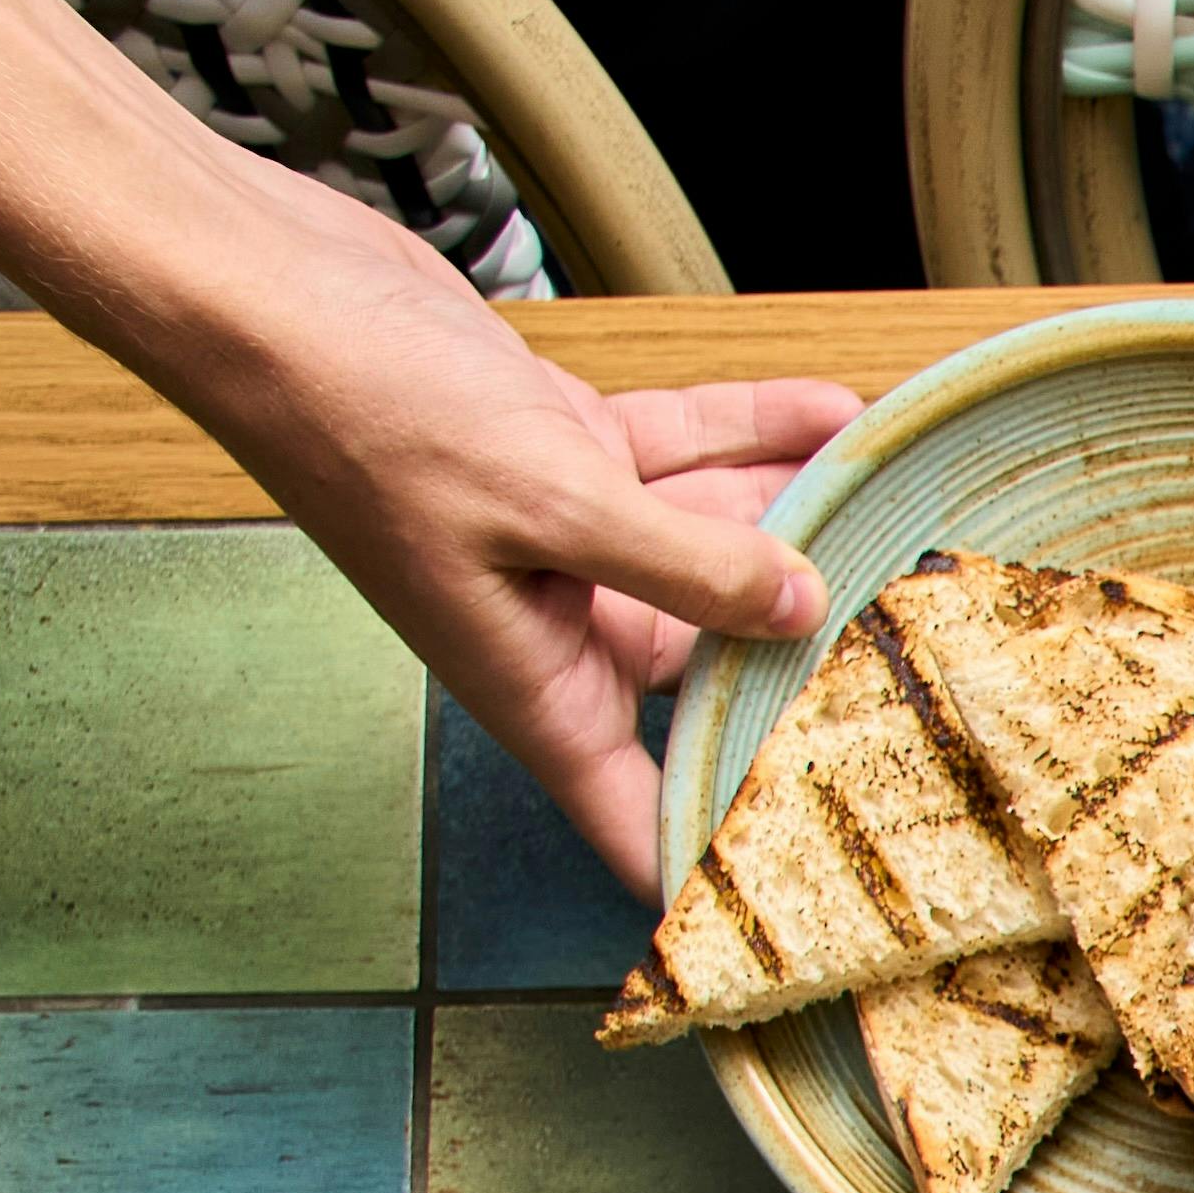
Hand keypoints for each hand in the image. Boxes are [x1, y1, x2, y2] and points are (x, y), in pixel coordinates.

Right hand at [142, 159, 848, 897]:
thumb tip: (802, 605)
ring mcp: (563, 533)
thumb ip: (689, 563)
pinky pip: (683, 456)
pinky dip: (755, 435)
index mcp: (535, 681)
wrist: (260, 286)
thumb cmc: (362, 412)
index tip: (807, 906)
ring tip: (912, 518)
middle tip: (933, 664)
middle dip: (809, 662)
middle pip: (712, 672)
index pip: (640, 813)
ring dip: (803, 525)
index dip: (713, 867)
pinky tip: (839, 418)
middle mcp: (556, 623)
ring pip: (714, 548)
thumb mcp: (550, 502)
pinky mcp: (562, 449)